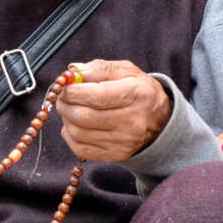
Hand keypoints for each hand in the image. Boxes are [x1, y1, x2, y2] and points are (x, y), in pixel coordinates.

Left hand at [56, 59, 171, 161]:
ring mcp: (124, 141)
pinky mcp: (116, 155)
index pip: (96, 96)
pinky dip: (70, 135)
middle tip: (62, 97)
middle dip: (64, 104)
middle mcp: (132, 121)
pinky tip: (75, 124)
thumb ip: (99, 68)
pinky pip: (80, 149)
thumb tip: (72, 72)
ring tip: (70, 109)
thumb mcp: (126, 71)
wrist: (160, 120)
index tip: (64, 86)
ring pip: (78, 133)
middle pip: (84, 116)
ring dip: (66, 119)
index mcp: (137, 94)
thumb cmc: (139, 91)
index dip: (72, 91)